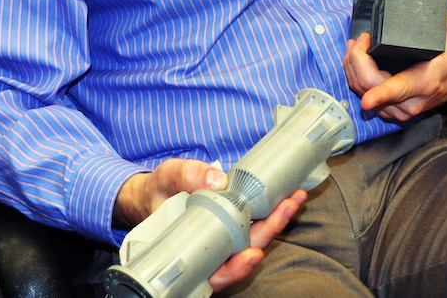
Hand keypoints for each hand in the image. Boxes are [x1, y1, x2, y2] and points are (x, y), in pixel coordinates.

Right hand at [113, 157, 306, 292]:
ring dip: (276, 219)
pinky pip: (253, 223)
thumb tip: (218, 179)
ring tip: (294, 197)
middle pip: (244, 251)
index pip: (217, 270)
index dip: (236, 268)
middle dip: (270, 229)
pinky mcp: (231, 221)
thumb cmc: (158, 190)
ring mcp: (224, 236)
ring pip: (254, 238)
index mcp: (192, 249)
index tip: (253, 256)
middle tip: (289, 204)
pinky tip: (284, 196)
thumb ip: (188, 176)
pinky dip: (270, 211)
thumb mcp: (168, 178)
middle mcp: (212, 247)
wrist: (153, 191)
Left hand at [343, 16, 446, 120]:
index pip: (398, 90)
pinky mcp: (390, 112)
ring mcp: (400, 111)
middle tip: (359, 38)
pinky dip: (355, 75)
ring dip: (352, 66)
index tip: (367, 100)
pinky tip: (356, 60)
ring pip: (361, 90)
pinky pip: (362, 93)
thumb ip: (429, 17)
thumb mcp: (443, 34)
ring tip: (355, 45)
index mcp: (425, 83)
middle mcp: (412, 102)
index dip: (380, 95)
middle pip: (369, 86)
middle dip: (356, 59)